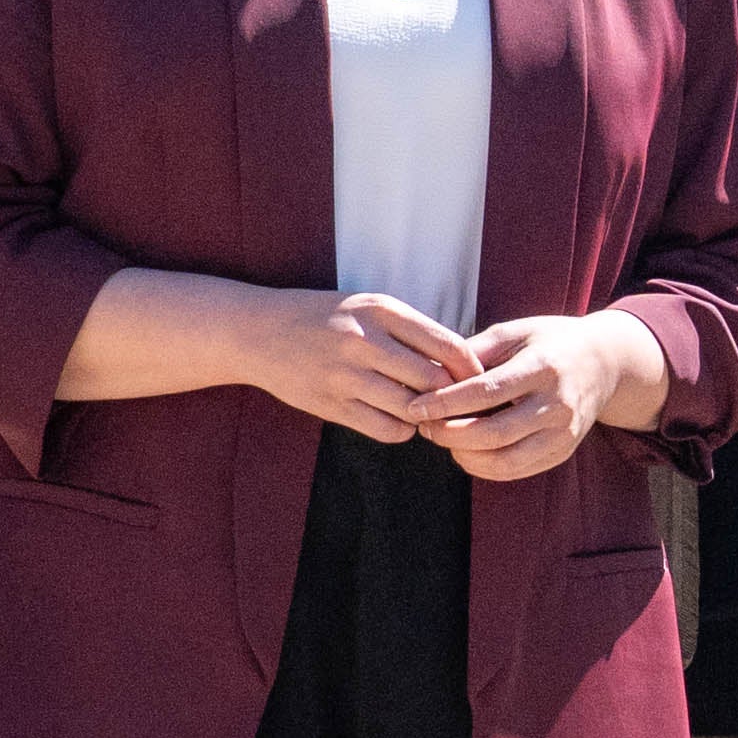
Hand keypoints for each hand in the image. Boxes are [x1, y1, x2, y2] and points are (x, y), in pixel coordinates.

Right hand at [240, 288, 482, 440]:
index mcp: (380, 310)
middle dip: (451, 396)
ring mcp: (345, 375)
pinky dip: (402, 430)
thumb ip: (409, 331)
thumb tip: (459, 363)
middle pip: (433, 380)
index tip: (479, 379)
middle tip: (458, 404)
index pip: (447, 344)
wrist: (258, 332)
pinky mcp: (330, 403)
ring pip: (412, 408)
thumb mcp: (366, 307)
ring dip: (427, 416)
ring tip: (428, 414)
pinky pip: (385, 428)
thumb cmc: (323, 318)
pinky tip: (400, 421)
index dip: (471, 368)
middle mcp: (364, 340)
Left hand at [418, 309, 662, 485]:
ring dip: (464, 456)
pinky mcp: (563, 452)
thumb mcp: (516, 330)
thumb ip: (475, 350)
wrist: (606, 363)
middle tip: (424, 426)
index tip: (416, 407)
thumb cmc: (551, 341)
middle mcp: (558, 404)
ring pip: (504, 461)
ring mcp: (564, 433)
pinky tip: (465, 451)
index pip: (487, 392)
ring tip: (442, 439)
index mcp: (544, 367)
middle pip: (494, 433)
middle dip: (449, 434)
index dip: (446, 403)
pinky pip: (516, 470)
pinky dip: (484, 467)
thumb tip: (431, 371)